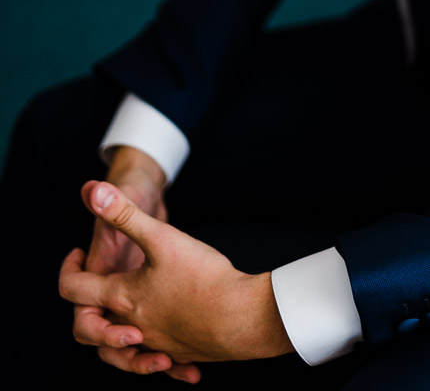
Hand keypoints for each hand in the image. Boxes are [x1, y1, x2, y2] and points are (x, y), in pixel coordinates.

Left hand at [73, 148, 198, 379]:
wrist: (242, 316)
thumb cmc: (201, 278)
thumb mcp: (162, 236)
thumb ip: (125, 213)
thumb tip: (92, 189)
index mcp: (121, 296)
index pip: (73, 290)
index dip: (68, 269)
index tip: (76, 254)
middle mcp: (132, 325)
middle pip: (88, 329)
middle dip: (85, 309)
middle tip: (94, 290)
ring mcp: (156, 342)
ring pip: (121, 350)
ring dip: (116, 338)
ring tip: (126, 321)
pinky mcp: (180, 352)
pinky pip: (158, 360)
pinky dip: (156, 357)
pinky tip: (170, 351)